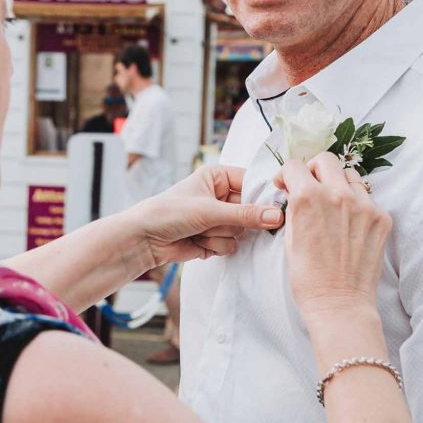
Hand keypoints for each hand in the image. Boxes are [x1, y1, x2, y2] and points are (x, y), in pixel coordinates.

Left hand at [131, 165, 283, 267]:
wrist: (144, 240)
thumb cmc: (170, 213)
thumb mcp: (210, 210)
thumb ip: (246, 215)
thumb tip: (277, 217)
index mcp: (218, 177)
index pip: (252, 182)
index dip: (264, 196)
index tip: (277, 208)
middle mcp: (221, 196)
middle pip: (251, 211)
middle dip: (236, 222)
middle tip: (220, 222)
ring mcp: (219, 219)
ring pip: (241, 231)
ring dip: (221, 235)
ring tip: (200, 231)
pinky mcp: (215, 239)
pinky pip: (232, 245)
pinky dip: (215, 246)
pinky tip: (197, 242)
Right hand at [274, 152, 391, 320]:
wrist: (339, 303)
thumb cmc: (308, 276)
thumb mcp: (289, 236)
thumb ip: (295, 206)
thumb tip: (296, 189)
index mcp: (308, 197)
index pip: (295, 165)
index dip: (288, 175)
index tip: (288, 184)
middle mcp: (337, 194)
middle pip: (325, 159)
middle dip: (314, 170)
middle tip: (312, 187)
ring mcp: (364, 205)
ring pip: (349, 176)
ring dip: (338, 185)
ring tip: (334, 207)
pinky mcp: (381, 217)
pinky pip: (367, 198)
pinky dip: (357, 205)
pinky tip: (349, 225)